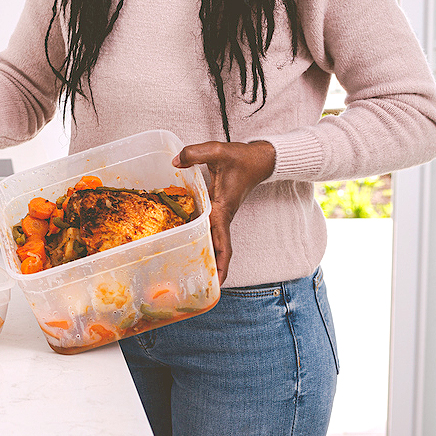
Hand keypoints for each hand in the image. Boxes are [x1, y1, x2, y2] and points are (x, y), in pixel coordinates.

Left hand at [173, 140, 275, 284]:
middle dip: (212, 267)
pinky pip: (211, 229)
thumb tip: (175, 162)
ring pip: (215, 240)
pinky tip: (189, 241)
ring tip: (192, 271)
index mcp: (223, 208)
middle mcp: (224, 215)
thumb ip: (195, 154)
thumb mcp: (218, 151)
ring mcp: (223, 214)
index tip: (217, 281)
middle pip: (219, 248)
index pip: (223, 241)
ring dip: (207, 255)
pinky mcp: (220, 208)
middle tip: (199, 285)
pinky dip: (203, 239)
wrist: (260, 159)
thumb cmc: (242, 157)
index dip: (221, 262)